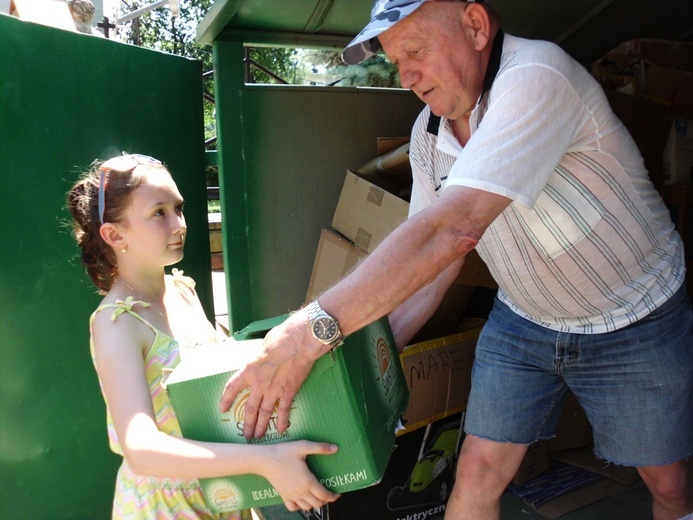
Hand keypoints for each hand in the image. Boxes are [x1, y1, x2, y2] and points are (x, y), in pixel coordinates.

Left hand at [219, 311, 325, 438]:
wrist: (300, 341)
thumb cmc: (281, 338)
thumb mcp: (262, 346)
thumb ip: (258, 358)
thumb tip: (260, 360)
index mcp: (249, 370)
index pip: (232, 388)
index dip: (226, 400)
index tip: (223, 408)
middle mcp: (259, 383)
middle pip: (249, 408)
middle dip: (247, 423)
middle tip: (245, 434)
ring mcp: (274, 390)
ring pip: (264, 413)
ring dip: (260, 426)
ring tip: (258, 436)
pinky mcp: (289, 391)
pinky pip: (284, 410)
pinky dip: (282, 421)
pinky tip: (281, 430)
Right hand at [262, 441, 339, 510]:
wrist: (265, 460)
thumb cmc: (284, 452)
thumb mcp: (303, 446)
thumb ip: (320, 448)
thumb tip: (336, 448)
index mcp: (308, 481)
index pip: (324, 495)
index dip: (333, 496)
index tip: (337, 493)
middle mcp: (301, 492)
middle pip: (317, 503)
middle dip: (326, 500)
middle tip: (328, 493)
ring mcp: (291, 495)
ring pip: (307, 507)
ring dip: (314, 504)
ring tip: (317, 496)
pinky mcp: (284, 495)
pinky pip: (293, 508)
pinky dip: (300, 506)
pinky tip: (301, 499)